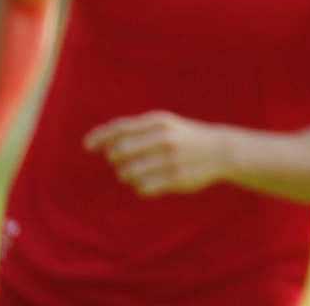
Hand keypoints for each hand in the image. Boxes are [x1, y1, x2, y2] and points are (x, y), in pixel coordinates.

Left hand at [83, 110, 232, 196]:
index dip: (100, 137)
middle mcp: (164, 138)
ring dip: (128, 174)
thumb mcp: (166, 124)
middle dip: (116, 158)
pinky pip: (142, 188)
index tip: (88, 146)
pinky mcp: (176, 178)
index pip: (121, 128)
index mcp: (160, 121)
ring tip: (140, 172)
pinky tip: (150, 181)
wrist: (222, 150)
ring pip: (128, 172)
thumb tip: (103, 141)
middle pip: (119, 152)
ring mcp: (170, 159)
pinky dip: (141, 187)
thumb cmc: (186, 137)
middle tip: (124, 160)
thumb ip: (137, 130)